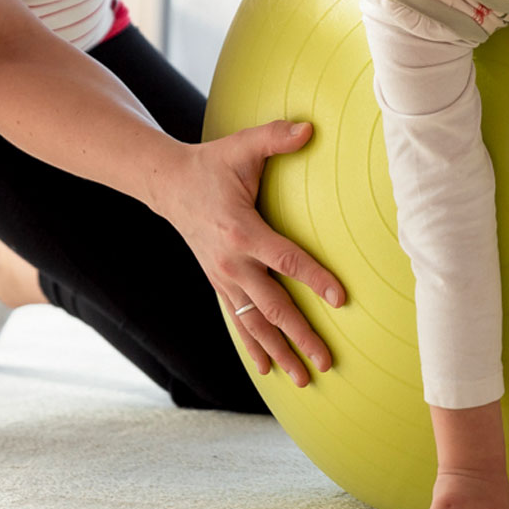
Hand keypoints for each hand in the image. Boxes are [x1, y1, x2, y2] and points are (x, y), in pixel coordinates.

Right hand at [147, 120, 344, 385]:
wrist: (168, 185)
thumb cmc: (213, 164)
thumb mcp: (241, 146)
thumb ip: (275, 136)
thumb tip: (310, 128)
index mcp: (243, 231)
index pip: (286, 260)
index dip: (315, 279)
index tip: (341, 299)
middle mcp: (231, 263)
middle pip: (272, 306)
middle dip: (301, 335)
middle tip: (326, 361)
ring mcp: (223, 278)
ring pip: (254, 324)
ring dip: (280, 352)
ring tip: (304, 379)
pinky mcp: (219, 284)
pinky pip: (238, 321)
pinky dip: (253, 347)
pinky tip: (269, 369)